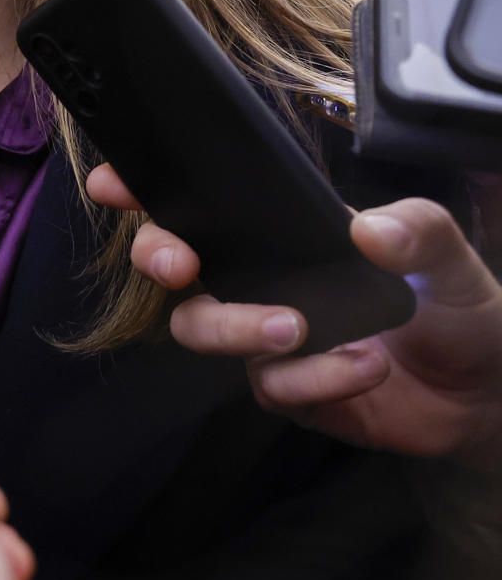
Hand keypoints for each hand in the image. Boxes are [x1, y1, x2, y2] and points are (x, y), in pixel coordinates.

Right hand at [95, 164, 501, 467]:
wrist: (489, 395)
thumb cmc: (462, 310)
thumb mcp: (451, 257)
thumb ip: (419, 229)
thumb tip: (367, 228)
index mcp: (287, 234)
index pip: (205, 203)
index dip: (146, 190)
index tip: (115, 184)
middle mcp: (262, 279)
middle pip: (172, 262)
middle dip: (158, 256)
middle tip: (181, 264)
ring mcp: (267, 336)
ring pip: (201, 326)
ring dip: (235, 325)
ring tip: (295, 328)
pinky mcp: (288, 390)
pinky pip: (269, 383)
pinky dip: (315, 376)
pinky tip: (365, 366)